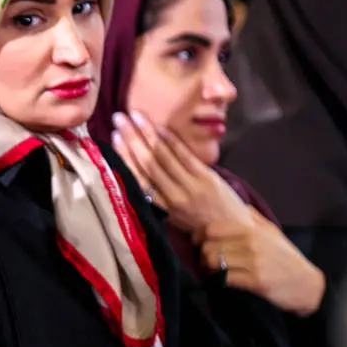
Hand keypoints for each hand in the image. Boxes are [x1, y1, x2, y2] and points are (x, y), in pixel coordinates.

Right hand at [110, 111, 251, 233]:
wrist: (232, 231)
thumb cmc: (198, 225)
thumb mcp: (172, 217)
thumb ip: (156, 197)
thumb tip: (139, 172)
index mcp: (161, 207)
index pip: (138, 179)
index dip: (124, 157)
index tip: (114, 139)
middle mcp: (172, 195)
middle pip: (148, 163)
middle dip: (131, 139)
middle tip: (119, 119)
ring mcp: (190, 184)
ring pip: (163, 156)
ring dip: (148, 133)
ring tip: (135, 115)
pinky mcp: (206, 177)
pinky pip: (185, 156)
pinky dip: (172, 140)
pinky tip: (161, 127)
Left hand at [199, 208, 326, 315]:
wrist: (307, 284)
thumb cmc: (286, 257)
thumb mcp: (272, 232)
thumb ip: (253, 218)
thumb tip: (239, 205)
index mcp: (252, 230)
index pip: (211, 228)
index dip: (199, 236)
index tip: (199, 243)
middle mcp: (251, 243)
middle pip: (208, 246)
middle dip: (202, 255)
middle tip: (206, 261)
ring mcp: (253, 262)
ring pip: (213, 262)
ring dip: (209, 269)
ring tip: (214, 270)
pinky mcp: (255, 281)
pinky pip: (225, 279)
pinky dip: (219, 280)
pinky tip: (223, 280)